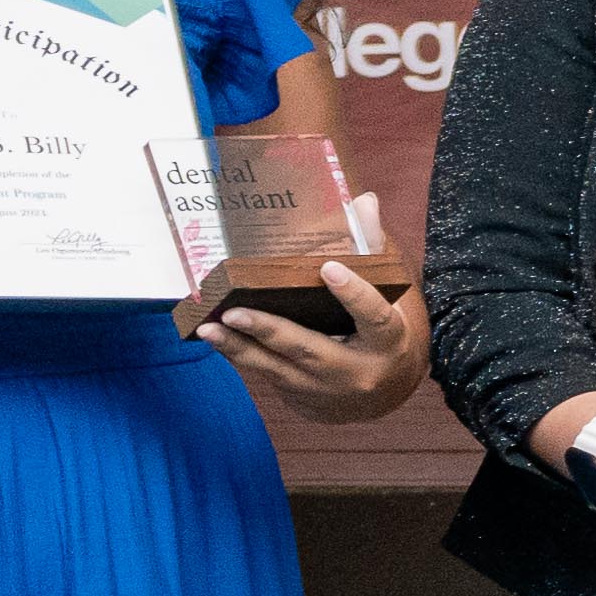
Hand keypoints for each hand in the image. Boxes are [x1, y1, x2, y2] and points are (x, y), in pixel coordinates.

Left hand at [196, 240, 428, 420]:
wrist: (381, 395)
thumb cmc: (380, 334)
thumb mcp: (388, 297)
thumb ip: (372, 250)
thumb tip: (363, 200)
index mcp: (387, 341)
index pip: (374, 317)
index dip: (354, 295)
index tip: (329, 268)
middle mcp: (357, 371)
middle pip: (310, 349)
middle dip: (270, 330)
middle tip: (235, 311)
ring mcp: (325, 389)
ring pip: (278, 368)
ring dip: (240, 347)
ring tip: (208, 328)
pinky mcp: (301, 396)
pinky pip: (265, 375)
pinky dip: (238, 355)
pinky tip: (214, 339)